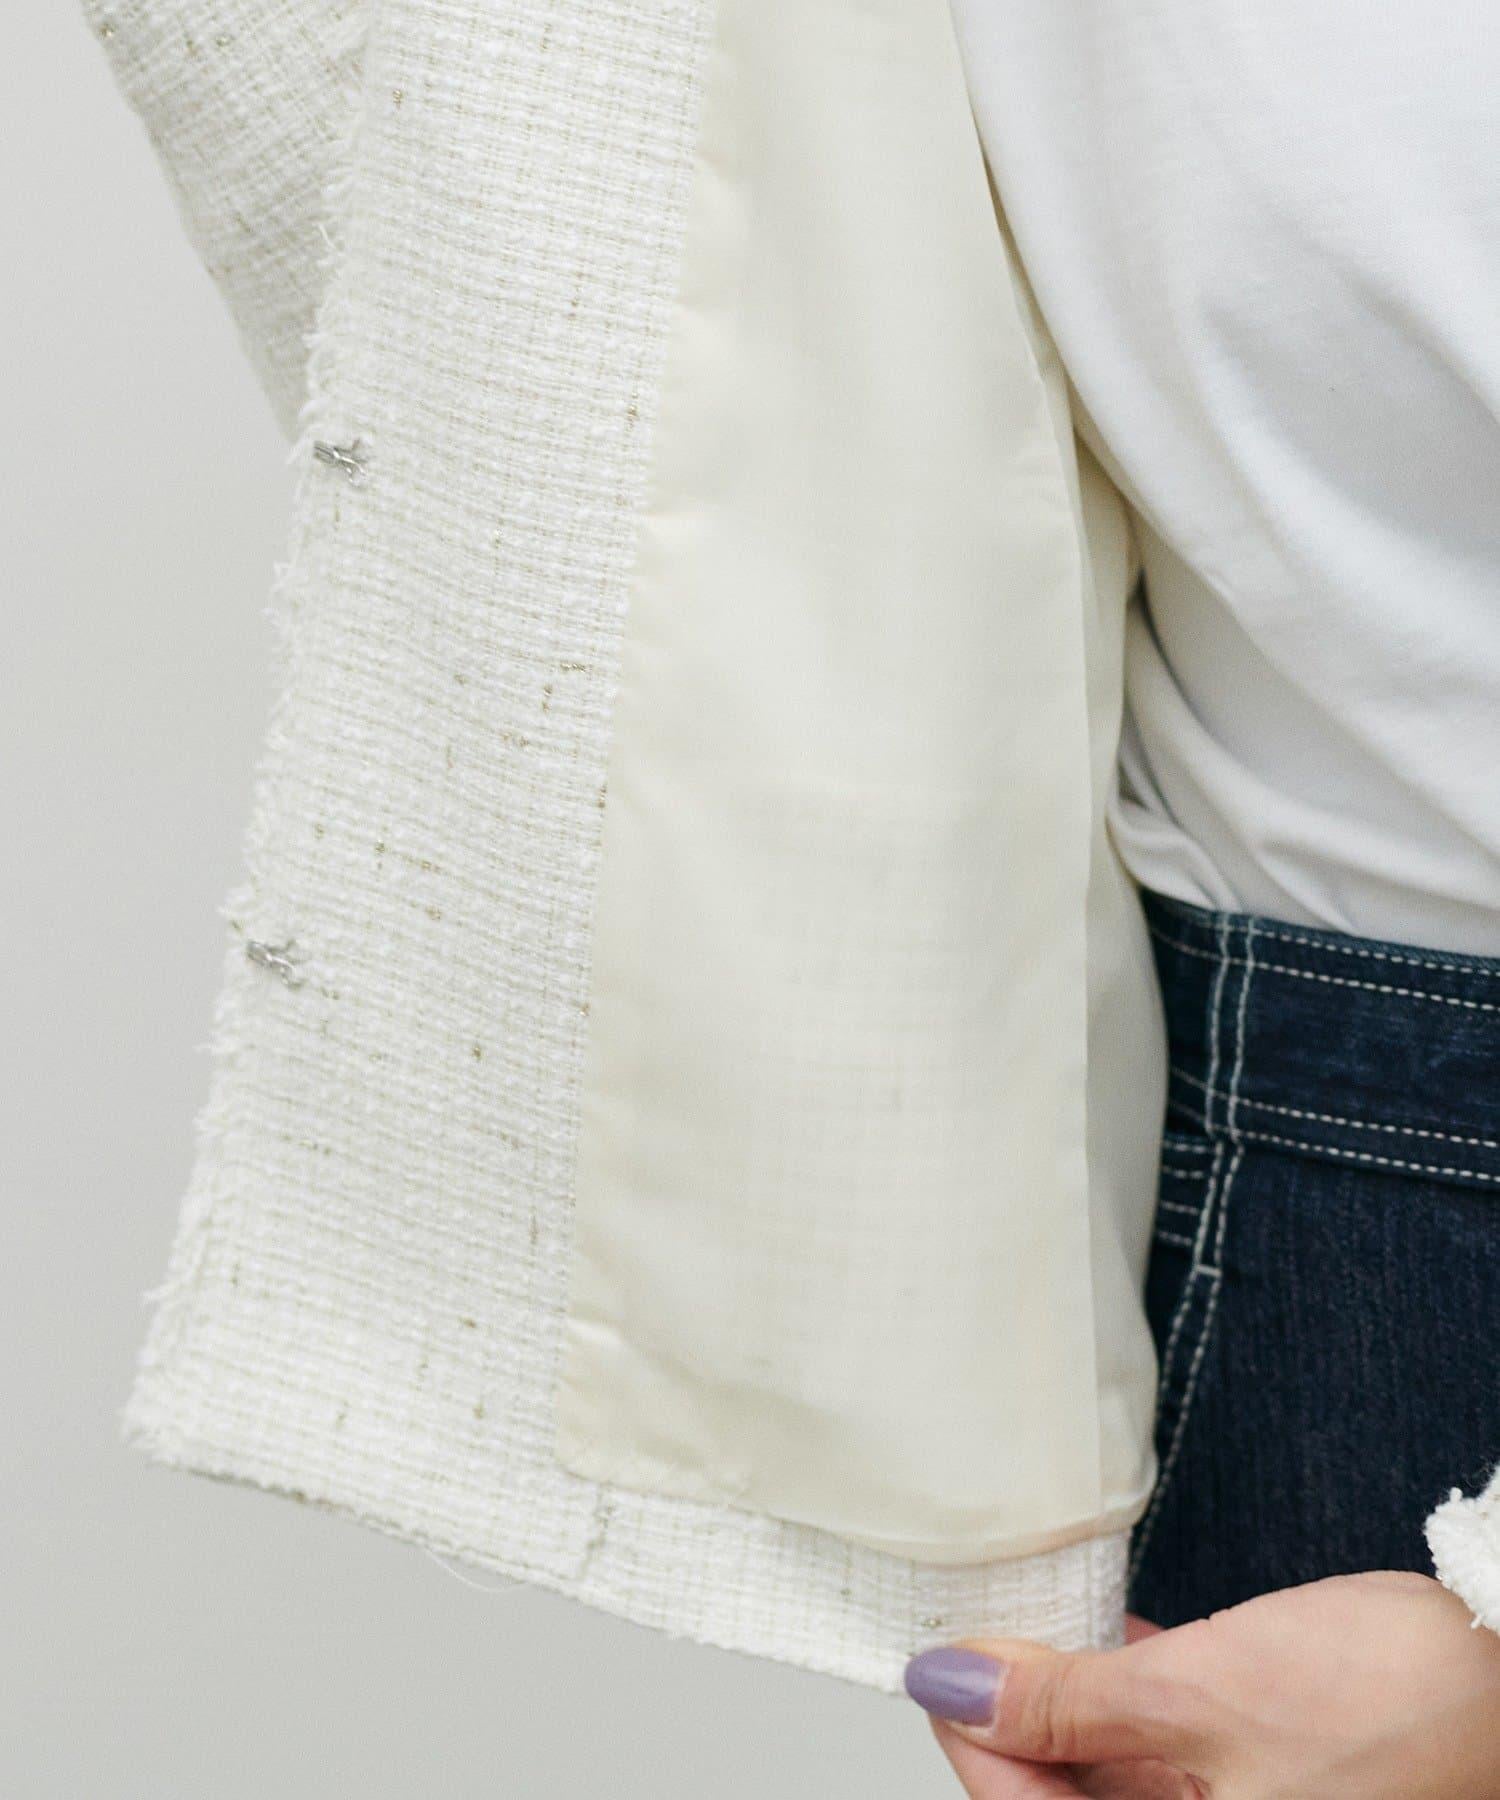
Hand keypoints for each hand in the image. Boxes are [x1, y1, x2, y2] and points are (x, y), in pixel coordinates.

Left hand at [903, 1571, 1499, 1797]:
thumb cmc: (1387, 1702)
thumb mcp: (1196, 1692)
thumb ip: (1065, 1697)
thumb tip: (952, 1683)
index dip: (973, 1743)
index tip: (938, 1666)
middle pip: (1066, 1799)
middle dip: (1014, 1721)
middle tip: (974, 1636)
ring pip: (1111, 1770)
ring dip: (1064, 1700)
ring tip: (1027, 1621)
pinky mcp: (1264, 1775)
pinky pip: (1164, 1748)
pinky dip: (1124, 1692)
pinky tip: (1105, 1632)